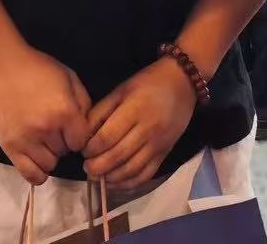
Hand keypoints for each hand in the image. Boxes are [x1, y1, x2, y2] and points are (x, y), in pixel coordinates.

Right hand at [0, 44, 91, 184]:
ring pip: (49, 165)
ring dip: (50, 155)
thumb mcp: (70, 77)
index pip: (82, 141)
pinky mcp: (9, 148)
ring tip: (45, 140)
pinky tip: (37, 158)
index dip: (80, 135)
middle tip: (57, 129)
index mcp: (65, 111)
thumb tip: (87, 126)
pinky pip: (30, 175)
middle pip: (65, 152)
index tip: (74, 128)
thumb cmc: (39, 69)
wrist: (3, 67)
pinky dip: (37, 172)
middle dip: (64, 142)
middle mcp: (47, 130)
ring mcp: (27, 141)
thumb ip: (83, 102)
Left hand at [82, 58, 196, 186]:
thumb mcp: (121, 90)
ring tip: (99, 176)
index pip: (107, 137)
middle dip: (96, 167)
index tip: (83, 150)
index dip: (90, 149)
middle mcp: (148, 129)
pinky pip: (146, 175)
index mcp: (135, 110)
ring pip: (131, 170)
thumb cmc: (148, 83)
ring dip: (110, 178)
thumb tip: (84, 137)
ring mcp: (159, 143)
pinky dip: (129, 184)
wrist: (183, 82)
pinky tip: (116, 182)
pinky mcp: (166, 152)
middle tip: (87, 167)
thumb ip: (101, 112)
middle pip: (117, 156)